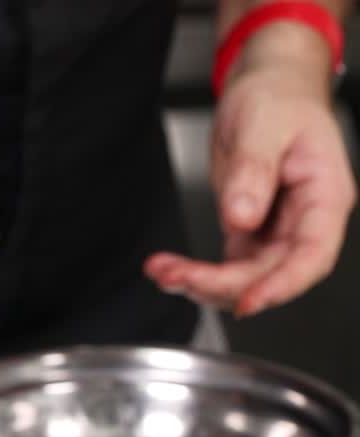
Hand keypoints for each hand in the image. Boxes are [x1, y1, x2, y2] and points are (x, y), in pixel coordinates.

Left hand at [145, 26, 355, 316]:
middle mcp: (305, 218)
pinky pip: (229, 263)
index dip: (281, 284)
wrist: (267, 83)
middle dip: (224, 284)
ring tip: (162, 272)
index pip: (312, 255)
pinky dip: (199, 271)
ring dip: (204, 282)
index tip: (247, 301)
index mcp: (325, 195)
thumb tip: (241, 216)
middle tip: (177, 277)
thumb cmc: (279, 97)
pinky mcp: (250, 227)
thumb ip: (254, 171)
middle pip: (273, 271)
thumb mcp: (264, 124)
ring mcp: (277, 226)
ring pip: (247, 274)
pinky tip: (170, 268)